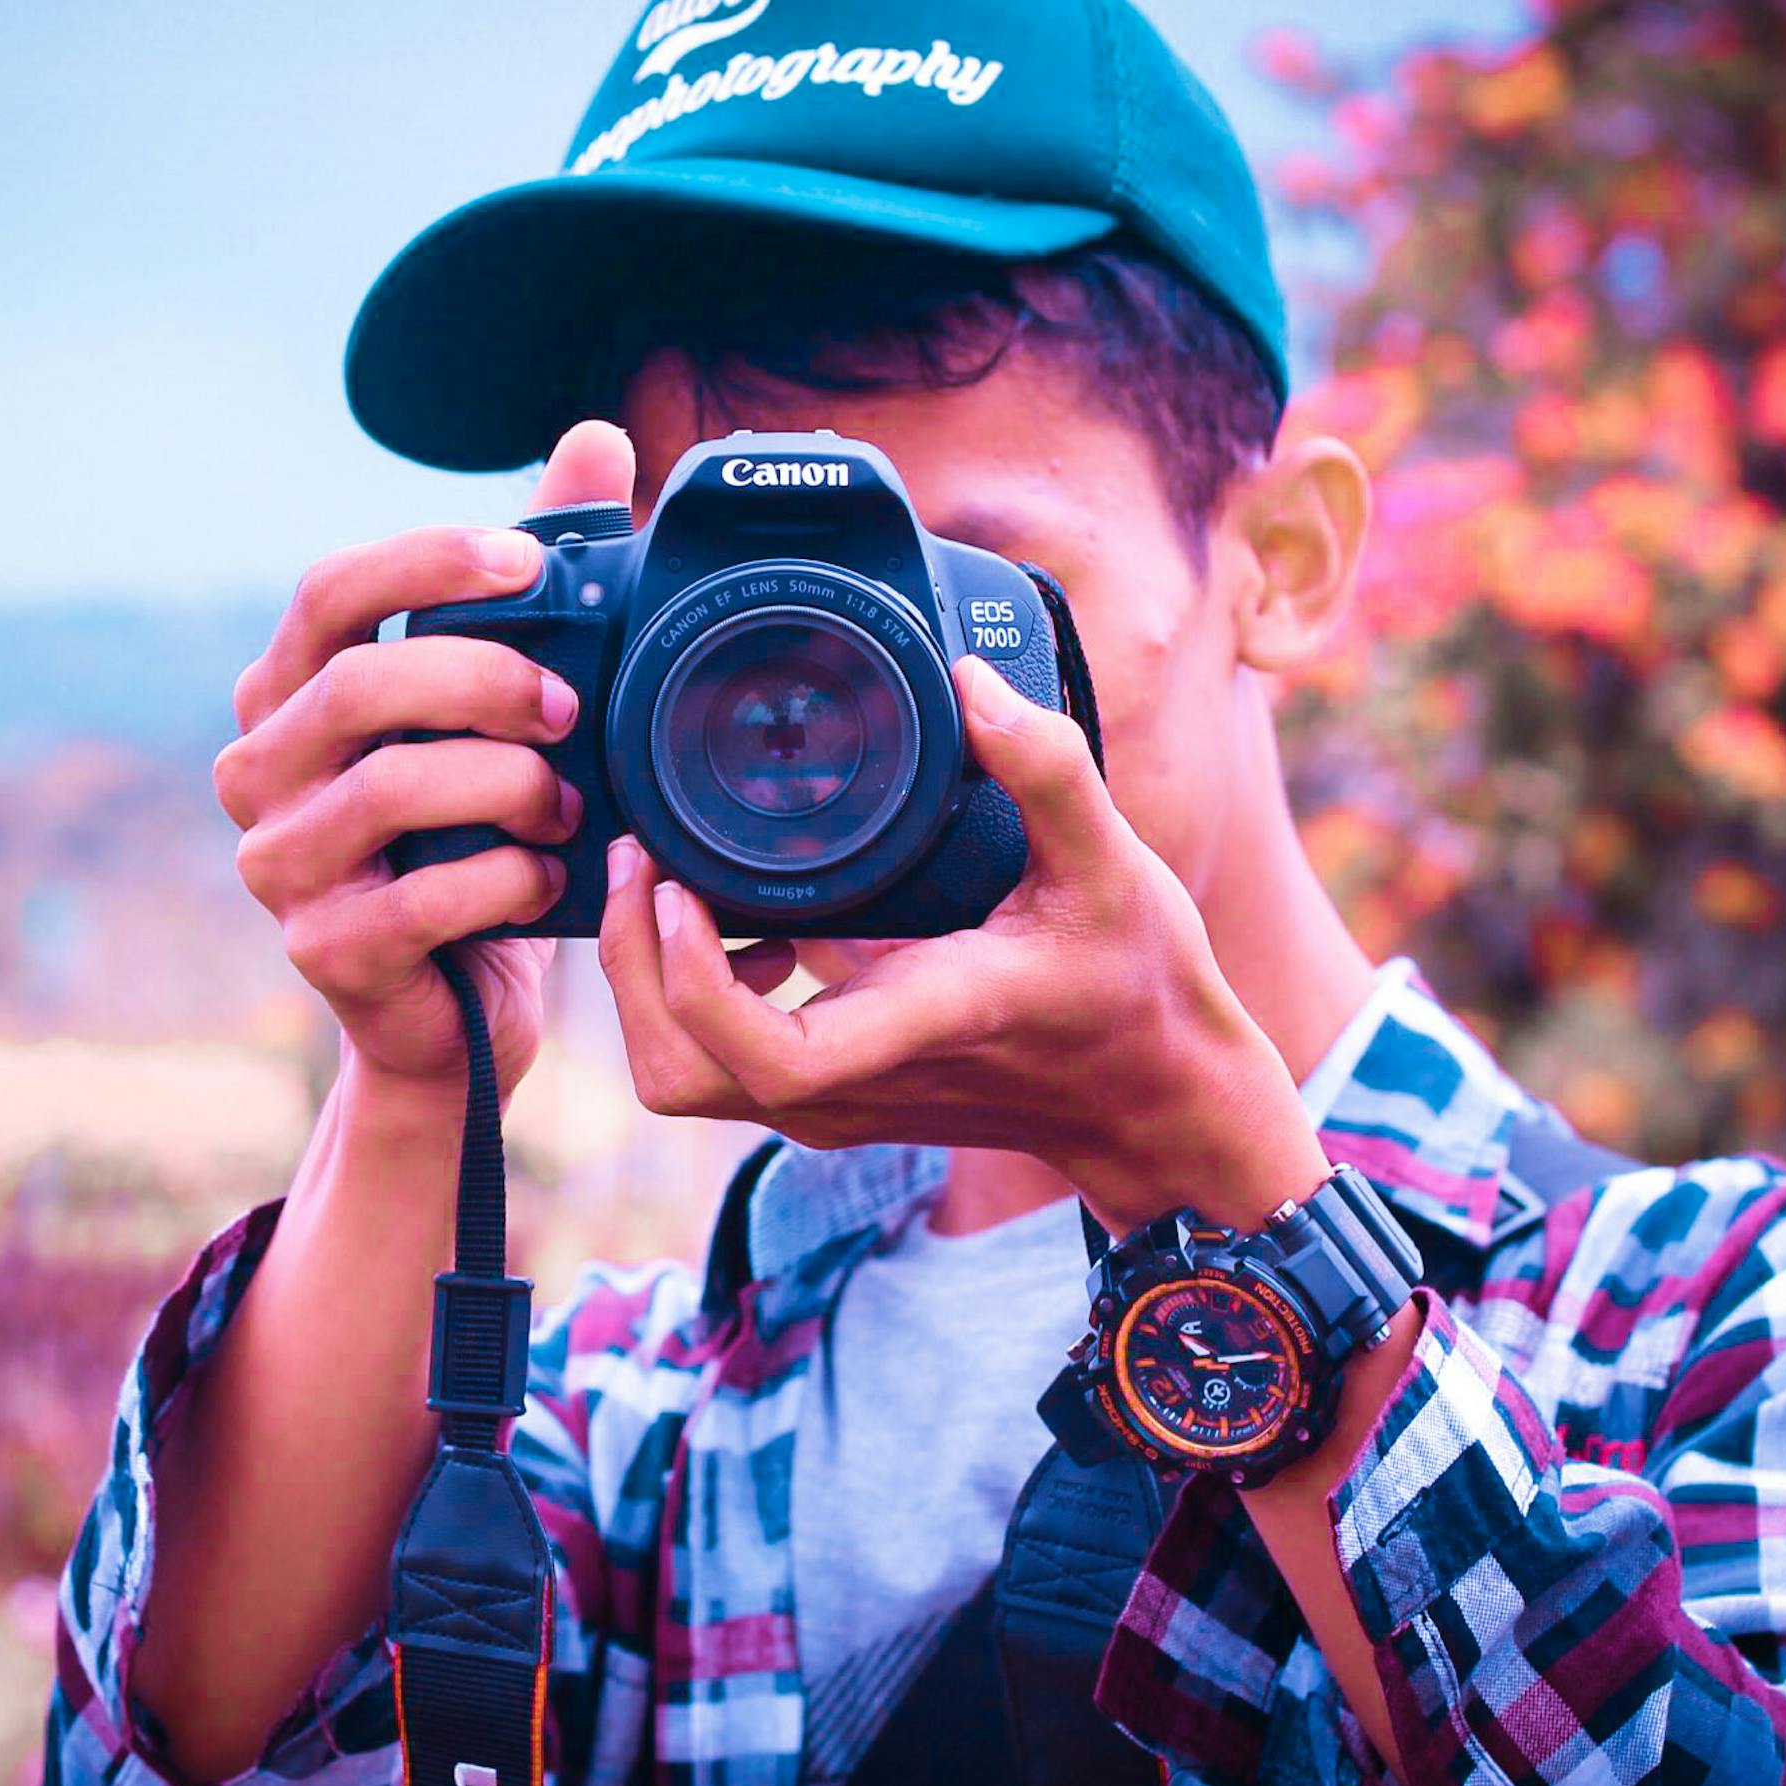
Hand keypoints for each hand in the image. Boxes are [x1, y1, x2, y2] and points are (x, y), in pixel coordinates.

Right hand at [214, 422, 634, 1093]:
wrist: (455, 1015)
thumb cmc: (477, 840)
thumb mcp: (507, 710)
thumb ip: (537, 581)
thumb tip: (594, 439)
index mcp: (289, 692)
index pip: (327, 590)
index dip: (425, 560)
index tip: (530, 560)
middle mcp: (259, 770)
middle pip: (359, 686)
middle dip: (485, 681)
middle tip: (572, 704)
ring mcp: (277, 865)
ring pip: (390, 790)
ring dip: (507, 786)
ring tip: (569, 805)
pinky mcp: (321, 951)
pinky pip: (419, 899)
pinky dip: (502, 881)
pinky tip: (543, 878)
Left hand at [598, 653, 1330, 1226]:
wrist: (1155, 1105)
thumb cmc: (1138, 991)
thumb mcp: (1116, 867)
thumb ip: (1048, 770)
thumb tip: (973, 680)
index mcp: (921, 1025)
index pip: (765, 1052)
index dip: (690, 977)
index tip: (676, 881)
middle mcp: (859, 1082)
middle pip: (679, 1073)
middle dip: (630, 966)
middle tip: (637, 856)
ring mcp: (838, 1102)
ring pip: (684, 1076)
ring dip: (649, 981)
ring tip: (664, 877)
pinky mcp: (833, 1096)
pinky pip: (719, 1061)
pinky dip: (690, 994)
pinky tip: (737, 920)